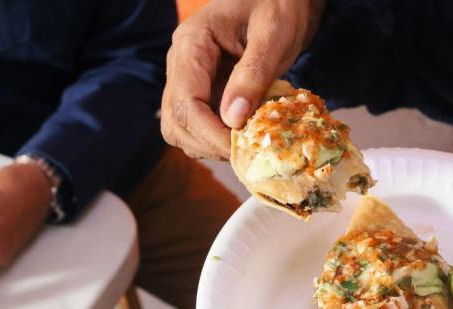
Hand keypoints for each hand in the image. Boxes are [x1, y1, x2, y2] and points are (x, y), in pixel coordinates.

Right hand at [161, 0, 327, 158]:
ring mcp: (185, 80)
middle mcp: (179, 63)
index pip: (185, 101)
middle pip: (175, 121)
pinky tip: (241, 136)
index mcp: (191, 43)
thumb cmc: (277, 6)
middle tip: (246, 150)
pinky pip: (194, 128)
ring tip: (245, 144)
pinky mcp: (198, 93)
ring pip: (180, 130)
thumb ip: (253, 74)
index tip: (242, 147)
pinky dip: (214, 141)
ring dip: (209, 146)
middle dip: (208, 143)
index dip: (210, 133)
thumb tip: (232, 121)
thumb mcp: (273, 33)